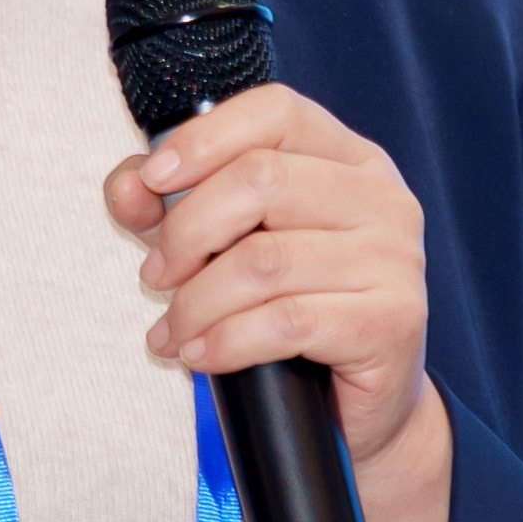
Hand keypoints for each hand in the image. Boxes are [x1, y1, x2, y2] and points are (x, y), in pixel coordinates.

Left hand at [106, 83, 456, 521]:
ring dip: (198, 302)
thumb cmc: (296, 313)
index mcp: (350, 160)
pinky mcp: (391, 321)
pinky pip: (286, 322)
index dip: (205, 138)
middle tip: (159, 276)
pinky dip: (227, 341)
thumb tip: (128, 187)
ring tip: (176, 331)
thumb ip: (174, 208)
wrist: (361, 408)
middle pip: (262, 179)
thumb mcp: (226, 248)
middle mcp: (382, 198)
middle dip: (188, 231)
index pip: (277, 113)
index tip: (154, 180)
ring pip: (265, 260)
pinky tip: (203, 355)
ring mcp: (394, 259)